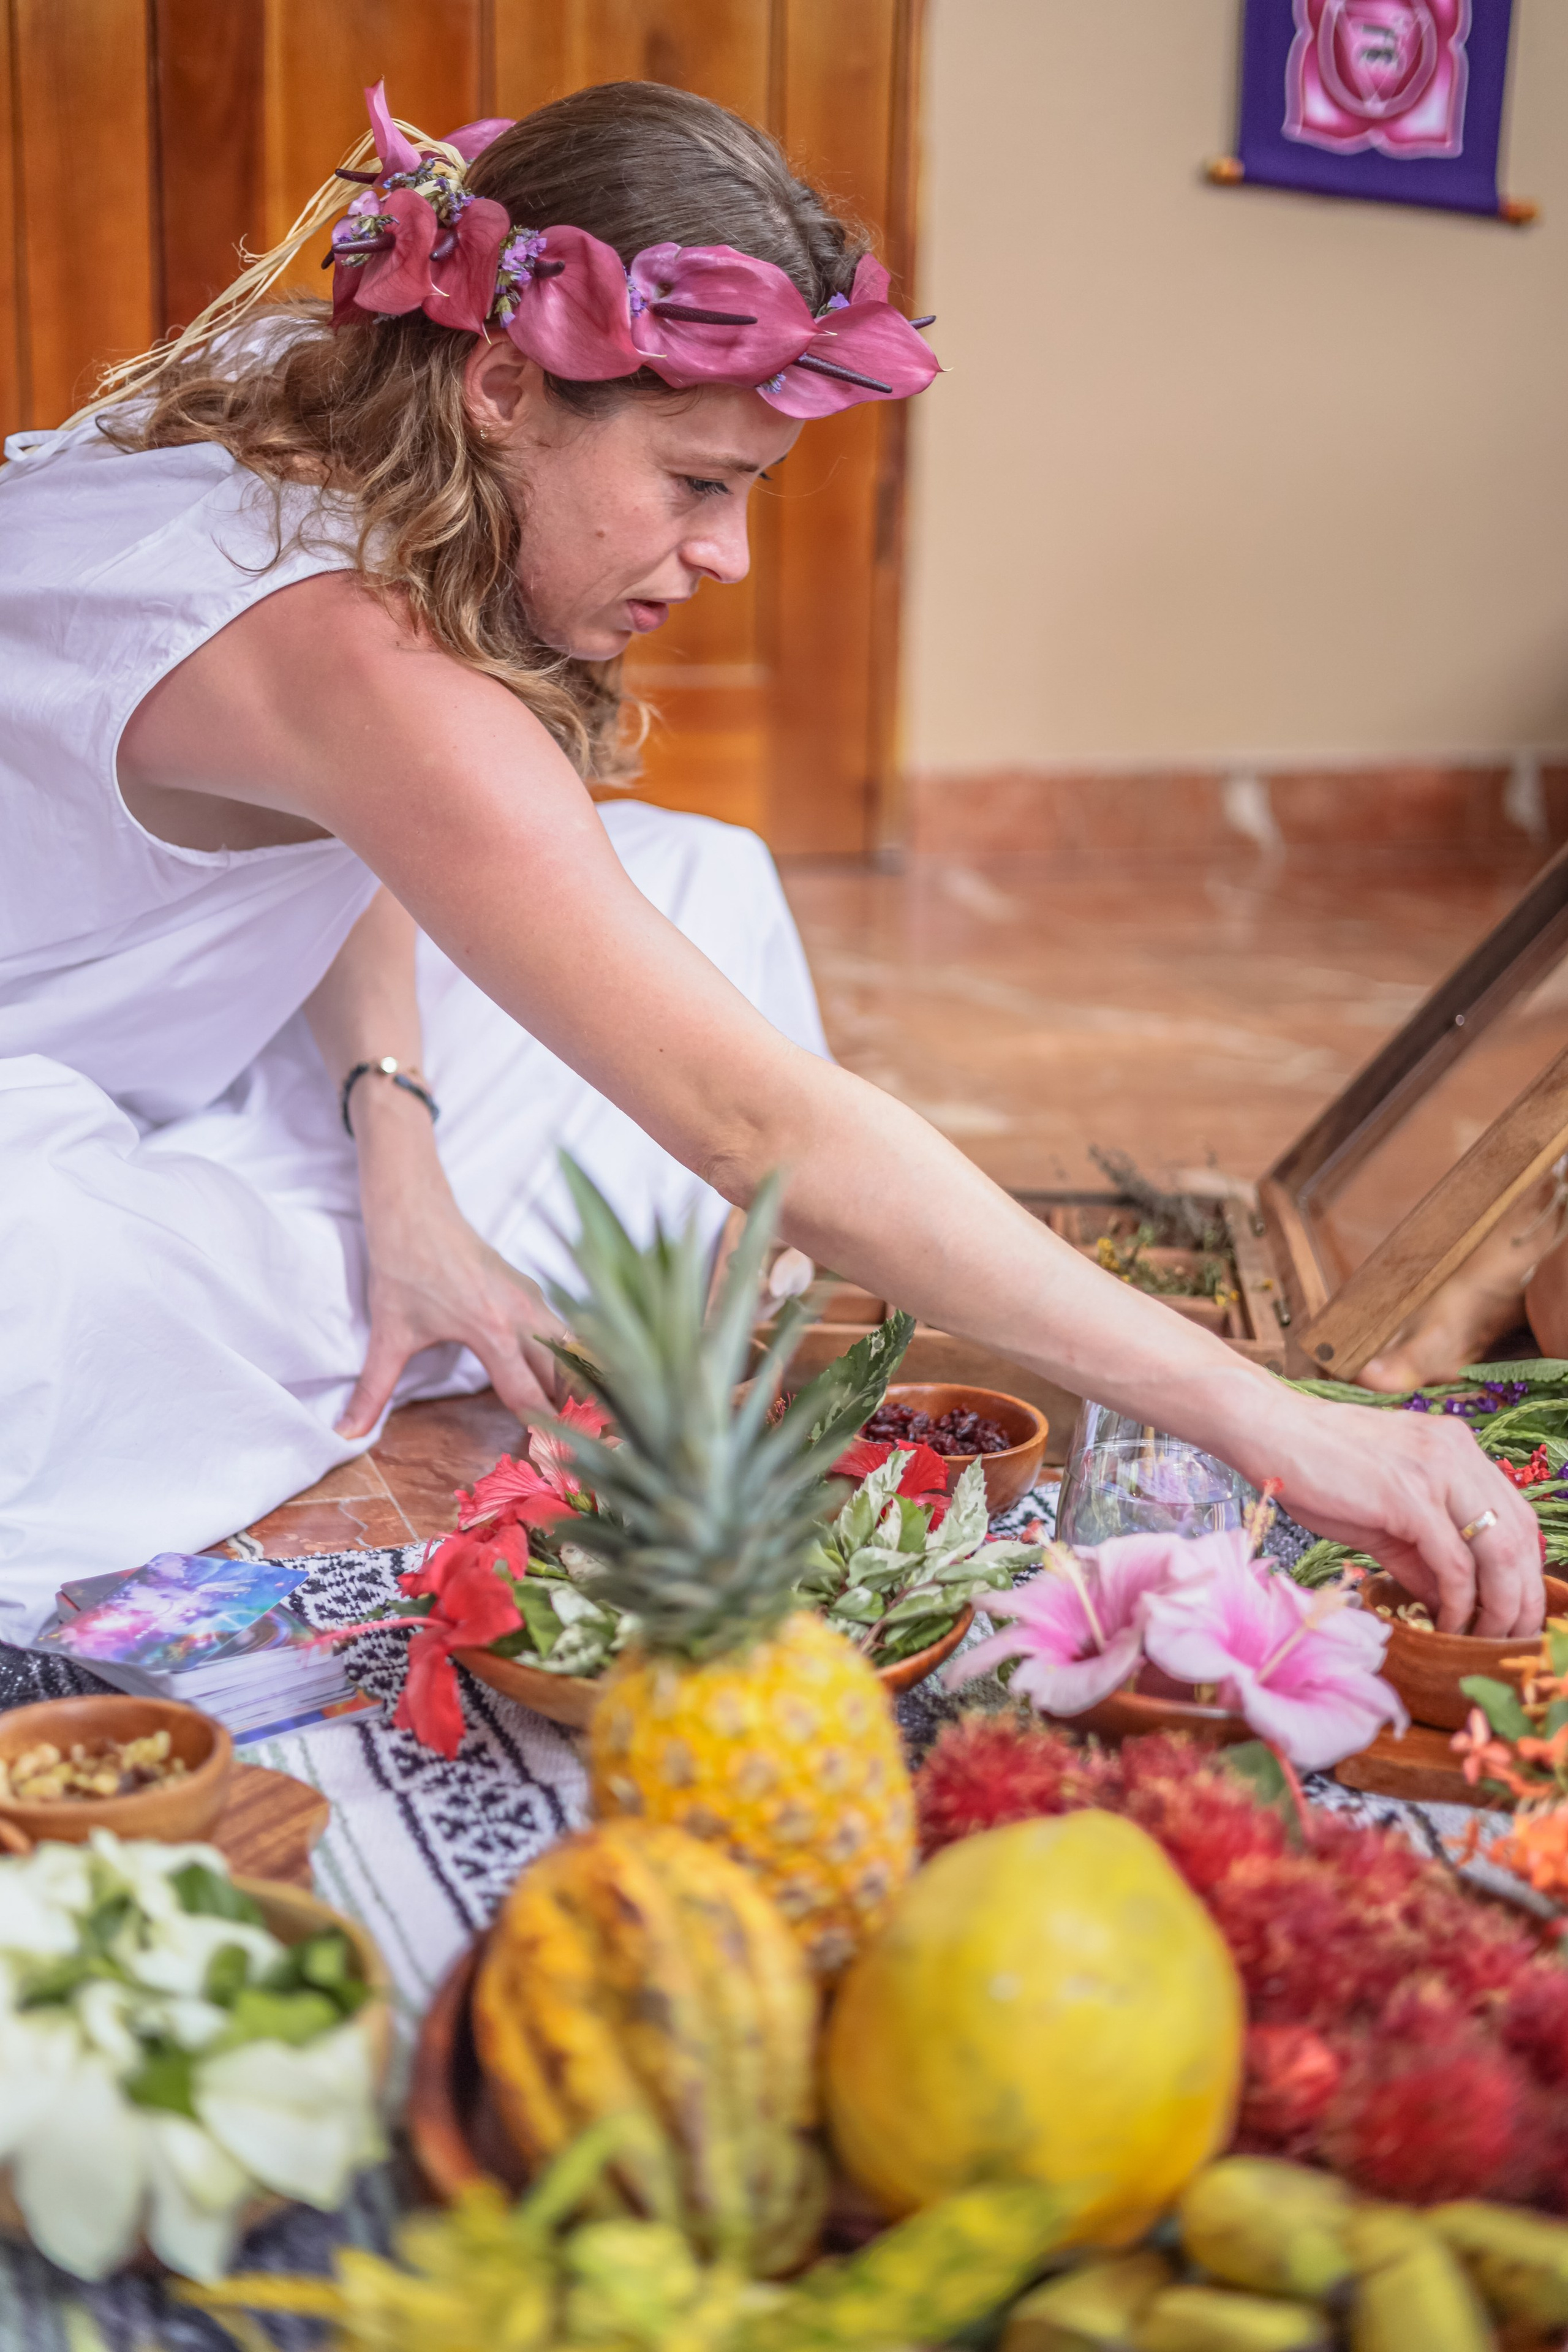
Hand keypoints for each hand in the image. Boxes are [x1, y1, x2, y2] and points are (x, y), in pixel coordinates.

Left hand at [335, 1090, 566, 1438]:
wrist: (413, 1207)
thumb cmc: (403, 1265)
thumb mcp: (388, 1333)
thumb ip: (372, 1390)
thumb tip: (344, 1433)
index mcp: (492, 1331)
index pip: (529, 1397)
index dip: (540, 1435)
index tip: (548, 1466)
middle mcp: (523, 1315)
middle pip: (565, 1378)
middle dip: (570, 1416)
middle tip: (572, 1453)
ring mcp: (532, 1297)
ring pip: (575, 1350)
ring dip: (576, 1385)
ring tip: (580, 1422)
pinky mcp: (531, 1287)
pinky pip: (566, 1330)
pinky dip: (572, 1357)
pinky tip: (566, 1380)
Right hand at [1250, 1388, 1543, 1637]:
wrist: (1267, 1430)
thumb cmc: (1313, 1467)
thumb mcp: (1381, 1512)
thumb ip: (1420, 1553)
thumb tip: (1448, 1603)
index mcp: (1456, 1449)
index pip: (1517, 1517)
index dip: (1524, 1572)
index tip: (1511, 1614)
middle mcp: (1459, 1453)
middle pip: (1520, 1537)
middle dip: (1522, 1598)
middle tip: (1509, 1640)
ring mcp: (1437, 1470)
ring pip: (1499, 1551)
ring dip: (1499, 1606)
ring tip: (1482, 1640)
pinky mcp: (1410, 1495)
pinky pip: (1454, 1562)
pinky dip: (1458, 1602)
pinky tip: (1446, 1623)